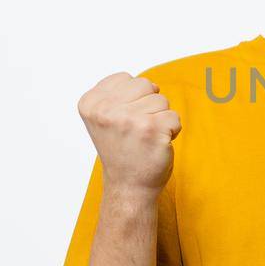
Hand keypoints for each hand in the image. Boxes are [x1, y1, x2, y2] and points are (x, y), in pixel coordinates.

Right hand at [77, 72, 181, 193]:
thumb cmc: (121, 151)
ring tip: (146, 139)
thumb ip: (117, 95)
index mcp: (90, 103)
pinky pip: (174, 117)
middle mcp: (105, 110)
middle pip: (145, 84)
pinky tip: (156, 145)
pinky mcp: (151, 129)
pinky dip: (172, 131)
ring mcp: (128, 119)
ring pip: (161, 100)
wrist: (128, 187)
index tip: (123, 122)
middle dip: (149, 105)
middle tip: (138, 130)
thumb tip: (152, 85)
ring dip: (160, 119)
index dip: (132, 99)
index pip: (125, 78)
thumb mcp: (105, 117)